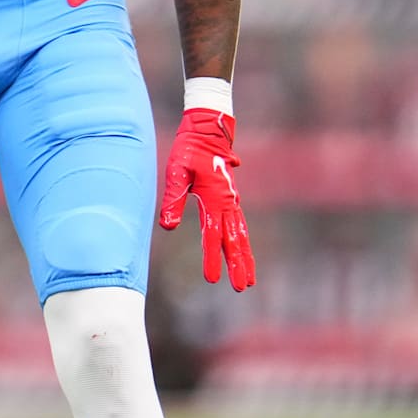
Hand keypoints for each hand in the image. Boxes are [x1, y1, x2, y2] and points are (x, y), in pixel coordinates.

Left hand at [159, 108, 255, 290]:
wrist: (208, 130)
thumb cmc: (189, 150)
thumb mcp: (176, 172)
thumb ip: (174, 199)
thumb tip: (168, 226)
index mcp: (214, 198)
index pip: (212, 235)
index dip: (212, 258)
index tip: (213, 280)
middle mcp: (227, 202)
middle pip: (234, 239)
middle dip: (238, 264)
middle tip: (242, 287)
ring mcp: (231, 200)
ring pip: (240, 234)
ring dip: (244, 257)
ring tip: (249, 279)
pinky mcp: (230, 198)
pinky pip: (239, 225)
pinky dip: (242, 242)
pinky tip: (243, 253)